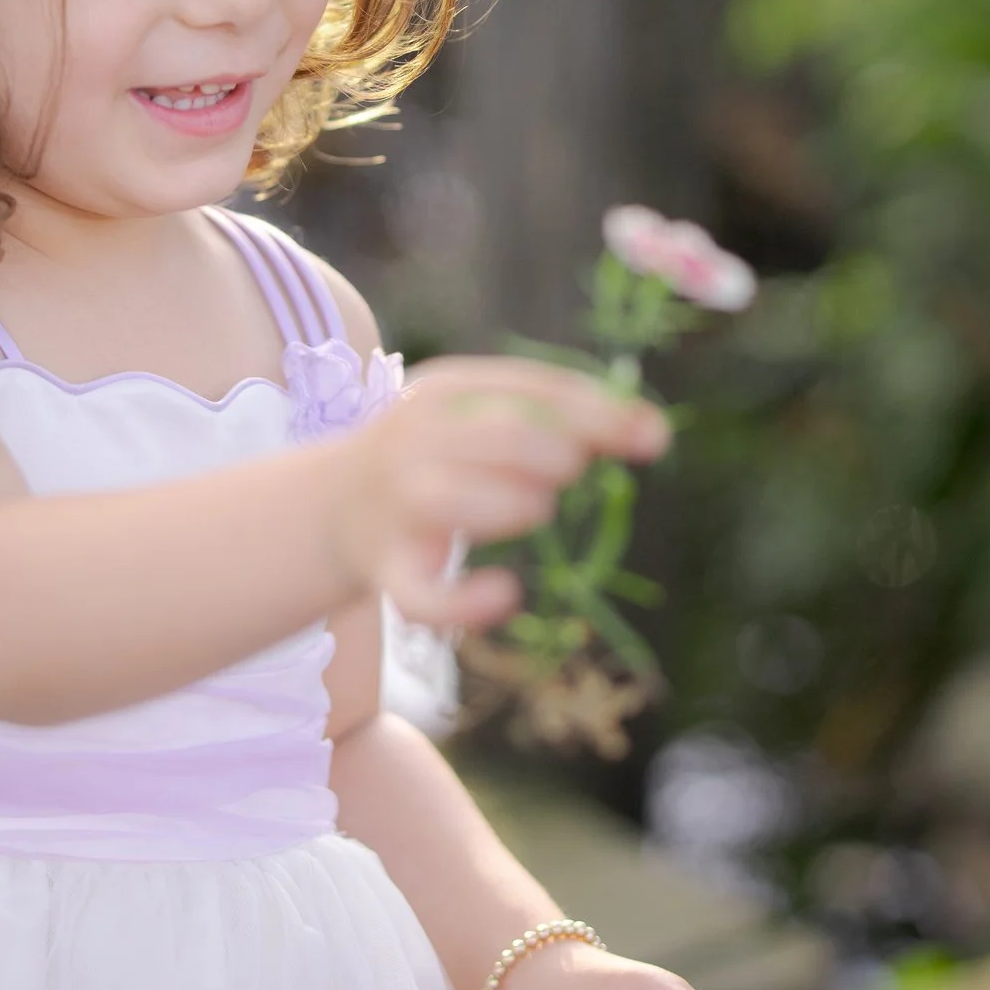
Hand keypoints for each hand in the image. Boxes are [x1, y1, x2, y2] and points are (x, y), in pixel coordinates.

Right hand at [333, 356, 667, 630]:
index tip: (655, 439)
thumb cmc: (438, 457)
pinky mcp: (387, 571)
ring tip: (535, 510)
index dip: (599, 413)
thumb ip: (560, 417)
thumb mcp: (483, 416)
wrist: (334, 508)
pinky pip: (423, 596)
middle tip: (568, 473)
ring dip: (517, 505)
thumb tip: (654, 431)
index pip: (530, 388)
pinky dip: (468, 602)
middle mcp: (414, 438)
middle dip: (556, 454)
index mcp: (444, 390)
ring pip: (455, 500)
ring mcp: (396, 506)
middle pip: (500, 435)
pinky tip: (507, 593)